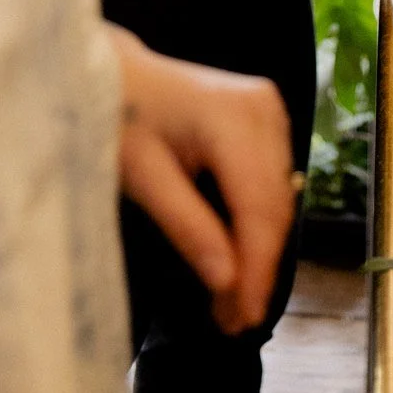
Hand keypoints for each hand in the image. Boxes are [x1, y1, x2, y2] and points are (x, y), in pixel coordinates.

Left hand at [108, 26, 295, 335]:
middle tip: (233, 322)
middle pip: (274, 205)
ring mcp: (268, 109)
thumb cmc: (117, 117)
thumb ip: (187, 226)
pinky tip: (235, 258)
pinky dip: (255, 224)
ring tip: (232, 302)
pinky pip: (271, 183)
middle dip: (257, 268)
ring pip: (278, 199)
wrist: (114, 70)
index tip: (244, 319)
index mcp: (230, 115)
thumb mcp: (141, 176)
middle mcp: (262, 108)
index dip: (256, 268)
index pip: (257, 206)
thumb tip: (228, 284)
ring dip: (258, 251)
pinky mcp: (265, 119)